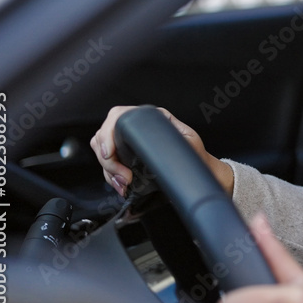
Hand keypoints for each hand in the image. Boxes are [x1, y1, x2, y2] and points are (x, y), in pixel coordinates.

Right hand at [89, 106, 234, 196]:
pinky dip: (111, 177)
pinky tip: (122, 186)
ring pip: (102, 153)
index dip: (107, 135)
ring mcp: (130, 143)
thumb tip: (155, 136)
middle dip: (108, 160)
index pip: (117, 117)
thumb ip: (171, 134)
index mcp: (150, 118)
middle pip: (103, 137)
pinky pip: (109, 166)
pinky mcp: (128, 158)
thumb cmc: (195, 154)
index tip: (108, 153)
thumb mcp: (186, 140)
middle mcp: (137, 127)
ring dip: (109, 171)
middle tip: (123, 177)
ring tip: (123, 184)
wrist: (199, 169)